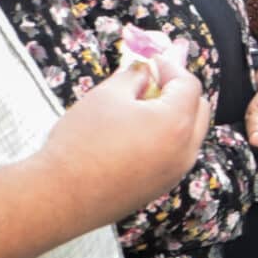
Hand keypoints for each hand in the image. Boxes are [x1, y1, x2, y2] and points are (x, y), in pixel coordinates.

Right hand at [44, 69, 214, 231]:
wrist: (59, 195)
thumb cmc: (82, 141)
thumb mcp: (107, 95)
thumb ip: (134, 77)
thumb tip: (145, 72)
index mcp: (177, 123)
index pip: (189, 85)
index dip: (172, 67)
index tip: (152, 61)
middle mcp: (185, 151)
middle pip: (197, 109)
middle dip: (179, 91)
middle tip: (151, 81)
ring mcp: (175, 173)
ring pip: (189, 135)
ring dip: (174, 115)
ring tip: (140, 107)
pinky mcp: (160, 189)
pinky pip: (175, 156)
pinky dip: (166, 139)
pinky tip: (135, 134)